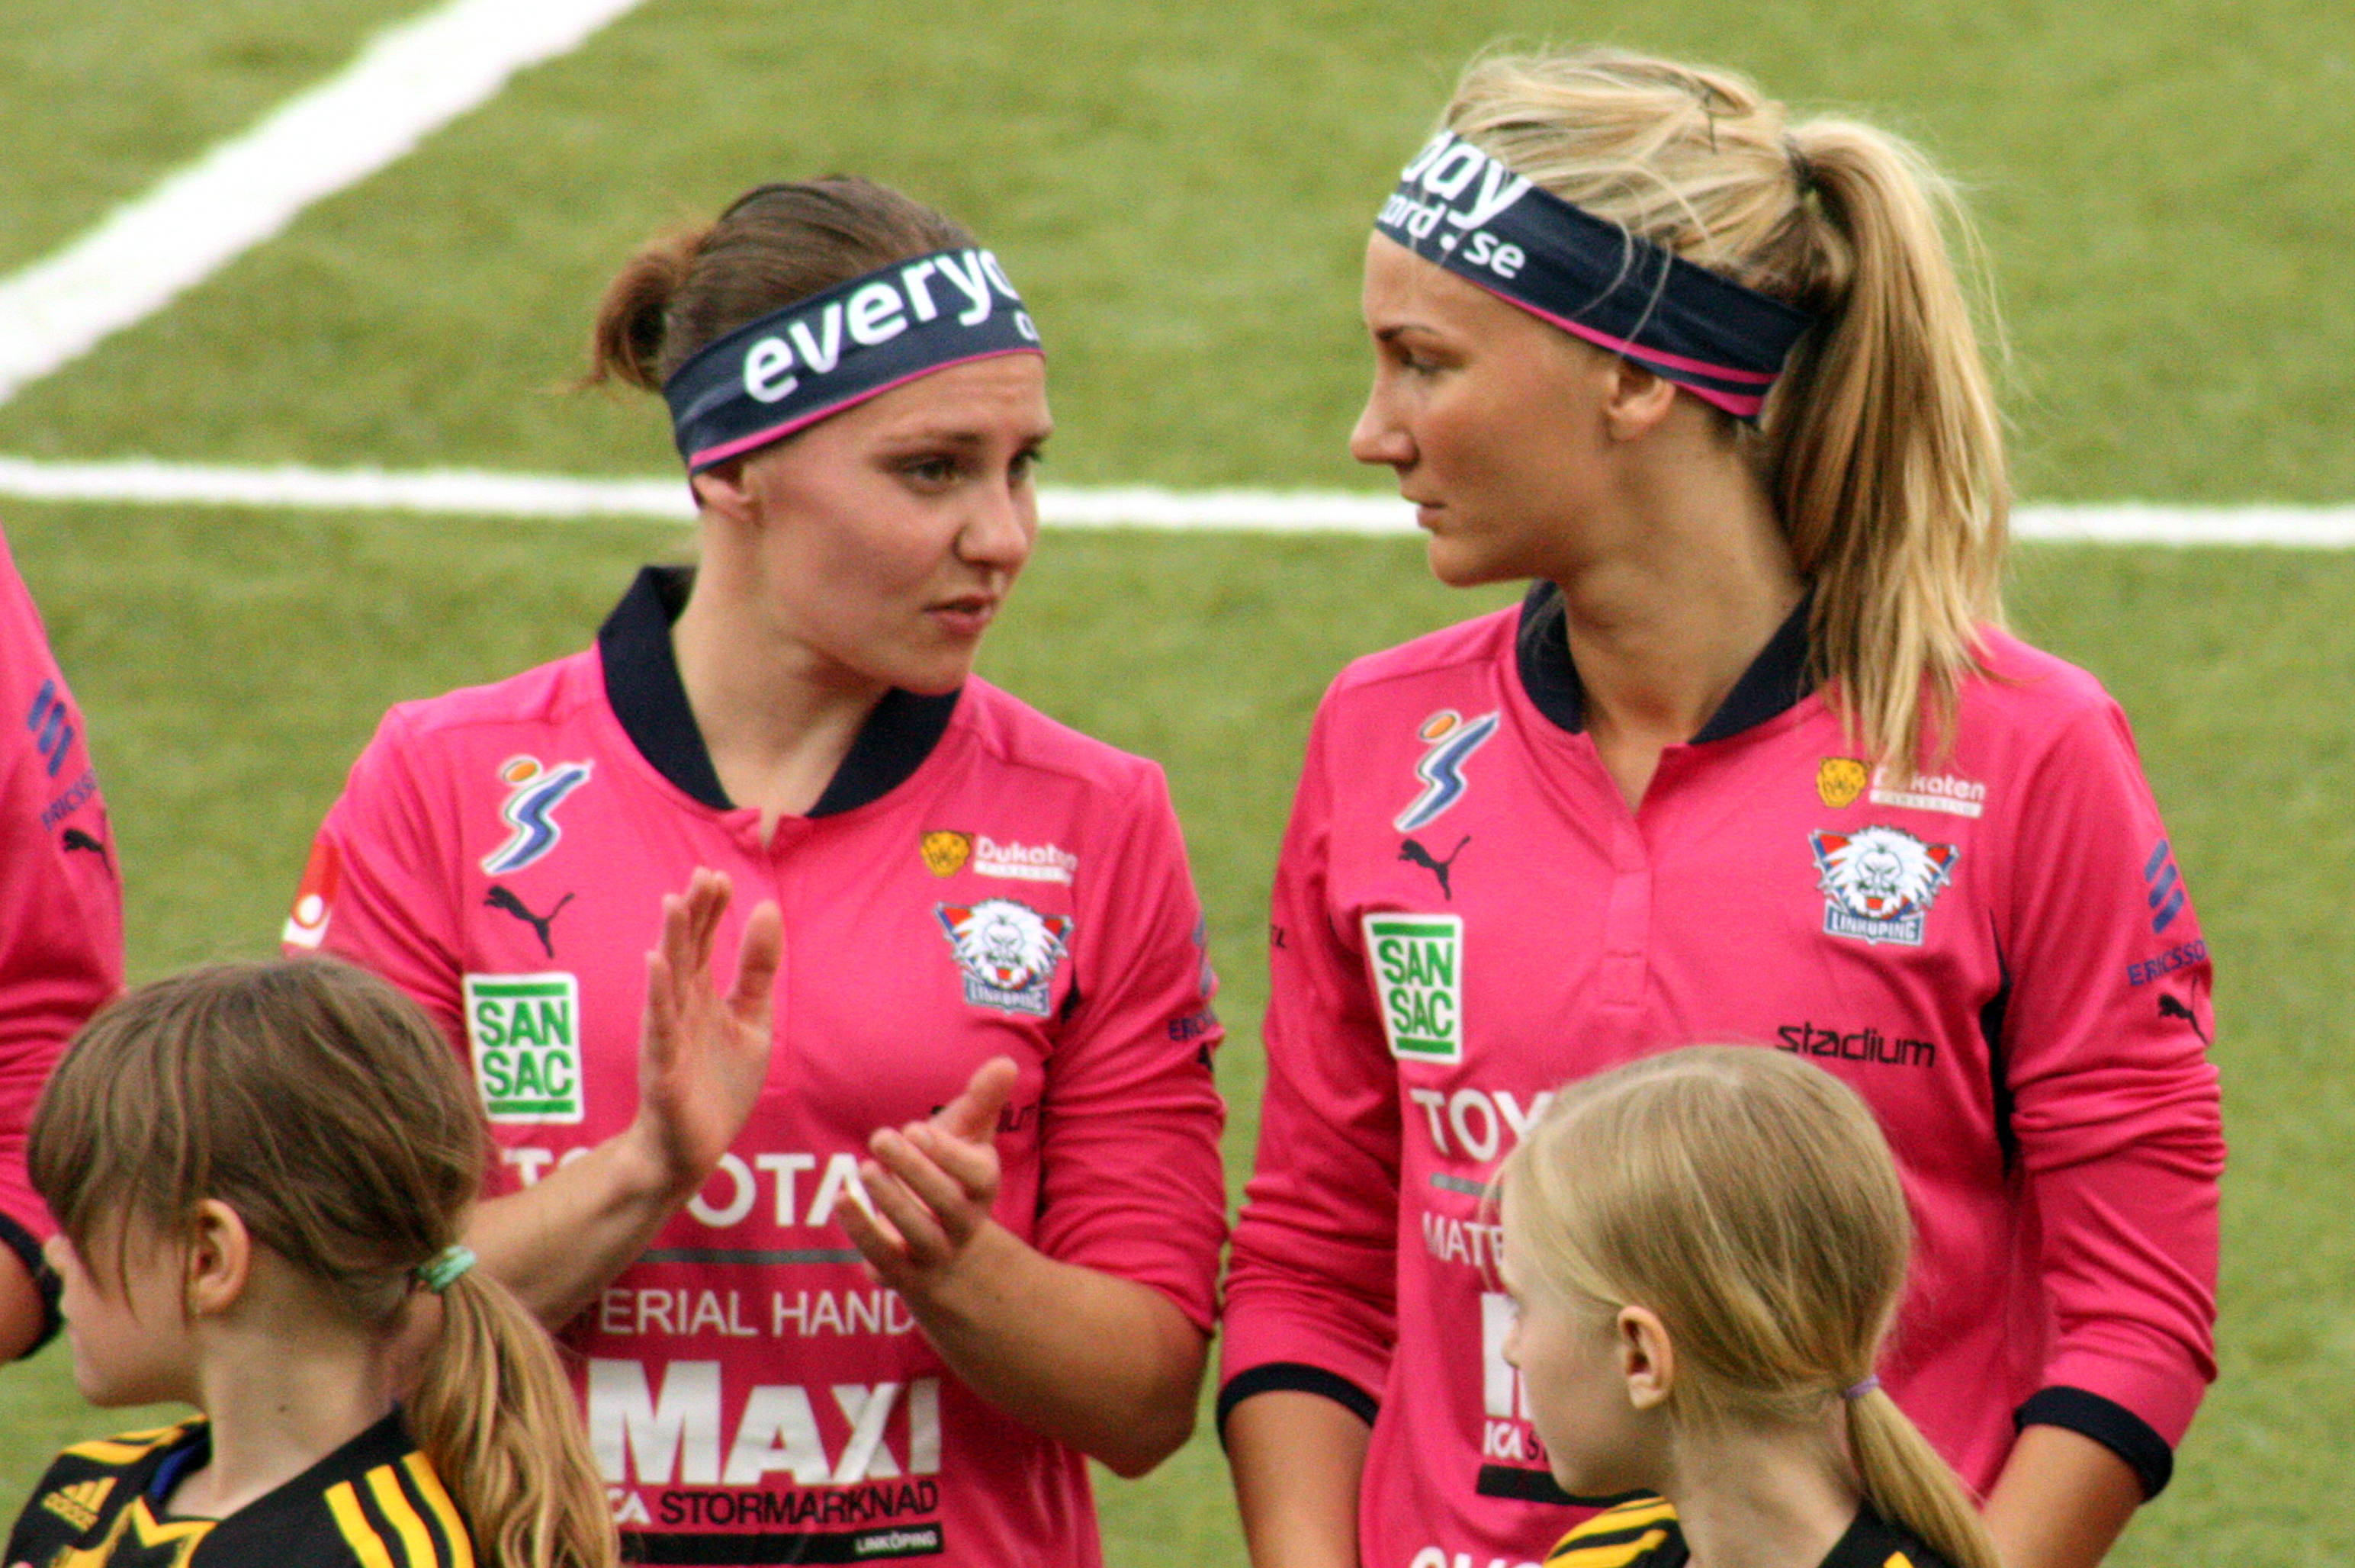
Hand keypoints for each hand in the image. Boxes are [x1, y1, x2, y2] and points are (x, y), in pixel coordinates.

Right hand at [628, 869, 782, 1196]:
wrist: (694, 1148)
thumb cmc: (718, 1085)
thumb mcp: (751, 1020)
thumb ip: (757, 968)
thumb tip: (767, 907)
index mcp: (700, 995)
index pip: (702, 942)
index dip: (710, 910)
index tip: (718, 875)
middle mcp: (679, 1007)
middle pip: (685, 951)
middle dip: (693, 914)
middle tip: (702, 875)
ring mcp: (668, 1035)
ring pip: (669, 980)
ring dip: (670, 941)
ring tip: (673, 902)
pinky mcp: (663, 1066)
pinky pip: (660, 1025)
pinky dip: (658, 994)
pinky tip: (656, 964)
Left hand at [835, 1057, 1018, 1301]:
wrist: (952, 1254)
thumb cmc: (954, 1177)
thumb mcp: (970, 1138)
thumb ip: (983, 1102)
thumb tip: (1006, 1062)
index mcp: (982, 1189)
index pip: (978, 1177)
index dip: (949, 1155)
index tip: (916, 1127)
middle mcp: (963, 1224)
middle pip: (946, 1203)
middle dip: (914, 1170)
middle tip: (881, 1136)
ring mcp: (935, 1253)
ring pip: (918, 1234)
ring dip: (891, 1202)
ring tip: (865, 1169)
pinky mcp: (903, 1273)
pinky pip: (885, 1259)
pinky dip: (863, 1232)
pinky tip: (843, 1200)